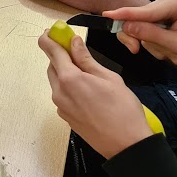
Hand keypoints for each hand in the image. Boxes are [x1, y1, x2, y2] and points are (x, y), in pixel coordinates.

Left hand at [39, 30, 152, 159]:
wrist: (126, 145)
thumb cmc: (122, 109)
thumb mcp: (109, 78)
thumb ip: (86, 59)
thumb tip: (74, 42)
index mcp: (69, 79)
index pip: (52, 51)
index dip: (50, 38)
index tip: (52, 31)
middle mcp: (59, 92)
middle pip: (53, 66)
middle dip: (60, 55)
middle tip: (74, 49)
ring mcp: (61, 106)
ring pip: (56, 81)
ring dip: (65, 71)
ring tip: (86, 71)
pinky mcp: (65, 117)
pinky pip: (62, 95)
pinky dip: (69, 86)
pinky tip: (87, 90)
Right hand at [106, 0, 176, 76]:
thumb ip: (151, 35)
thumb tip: (126, 26)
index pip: (146, 11)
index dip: (124, 14)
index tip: (106, 14)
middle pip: (141, 17)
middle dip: (142, 37)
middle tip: (138, 52)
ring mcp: (167, 3)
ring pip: (143, 23)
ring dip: (150, 40)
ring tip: (166, 51)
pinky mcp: (165, 10)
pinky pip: (148, 24)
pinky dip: (153, 37)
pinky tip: (165, 45)